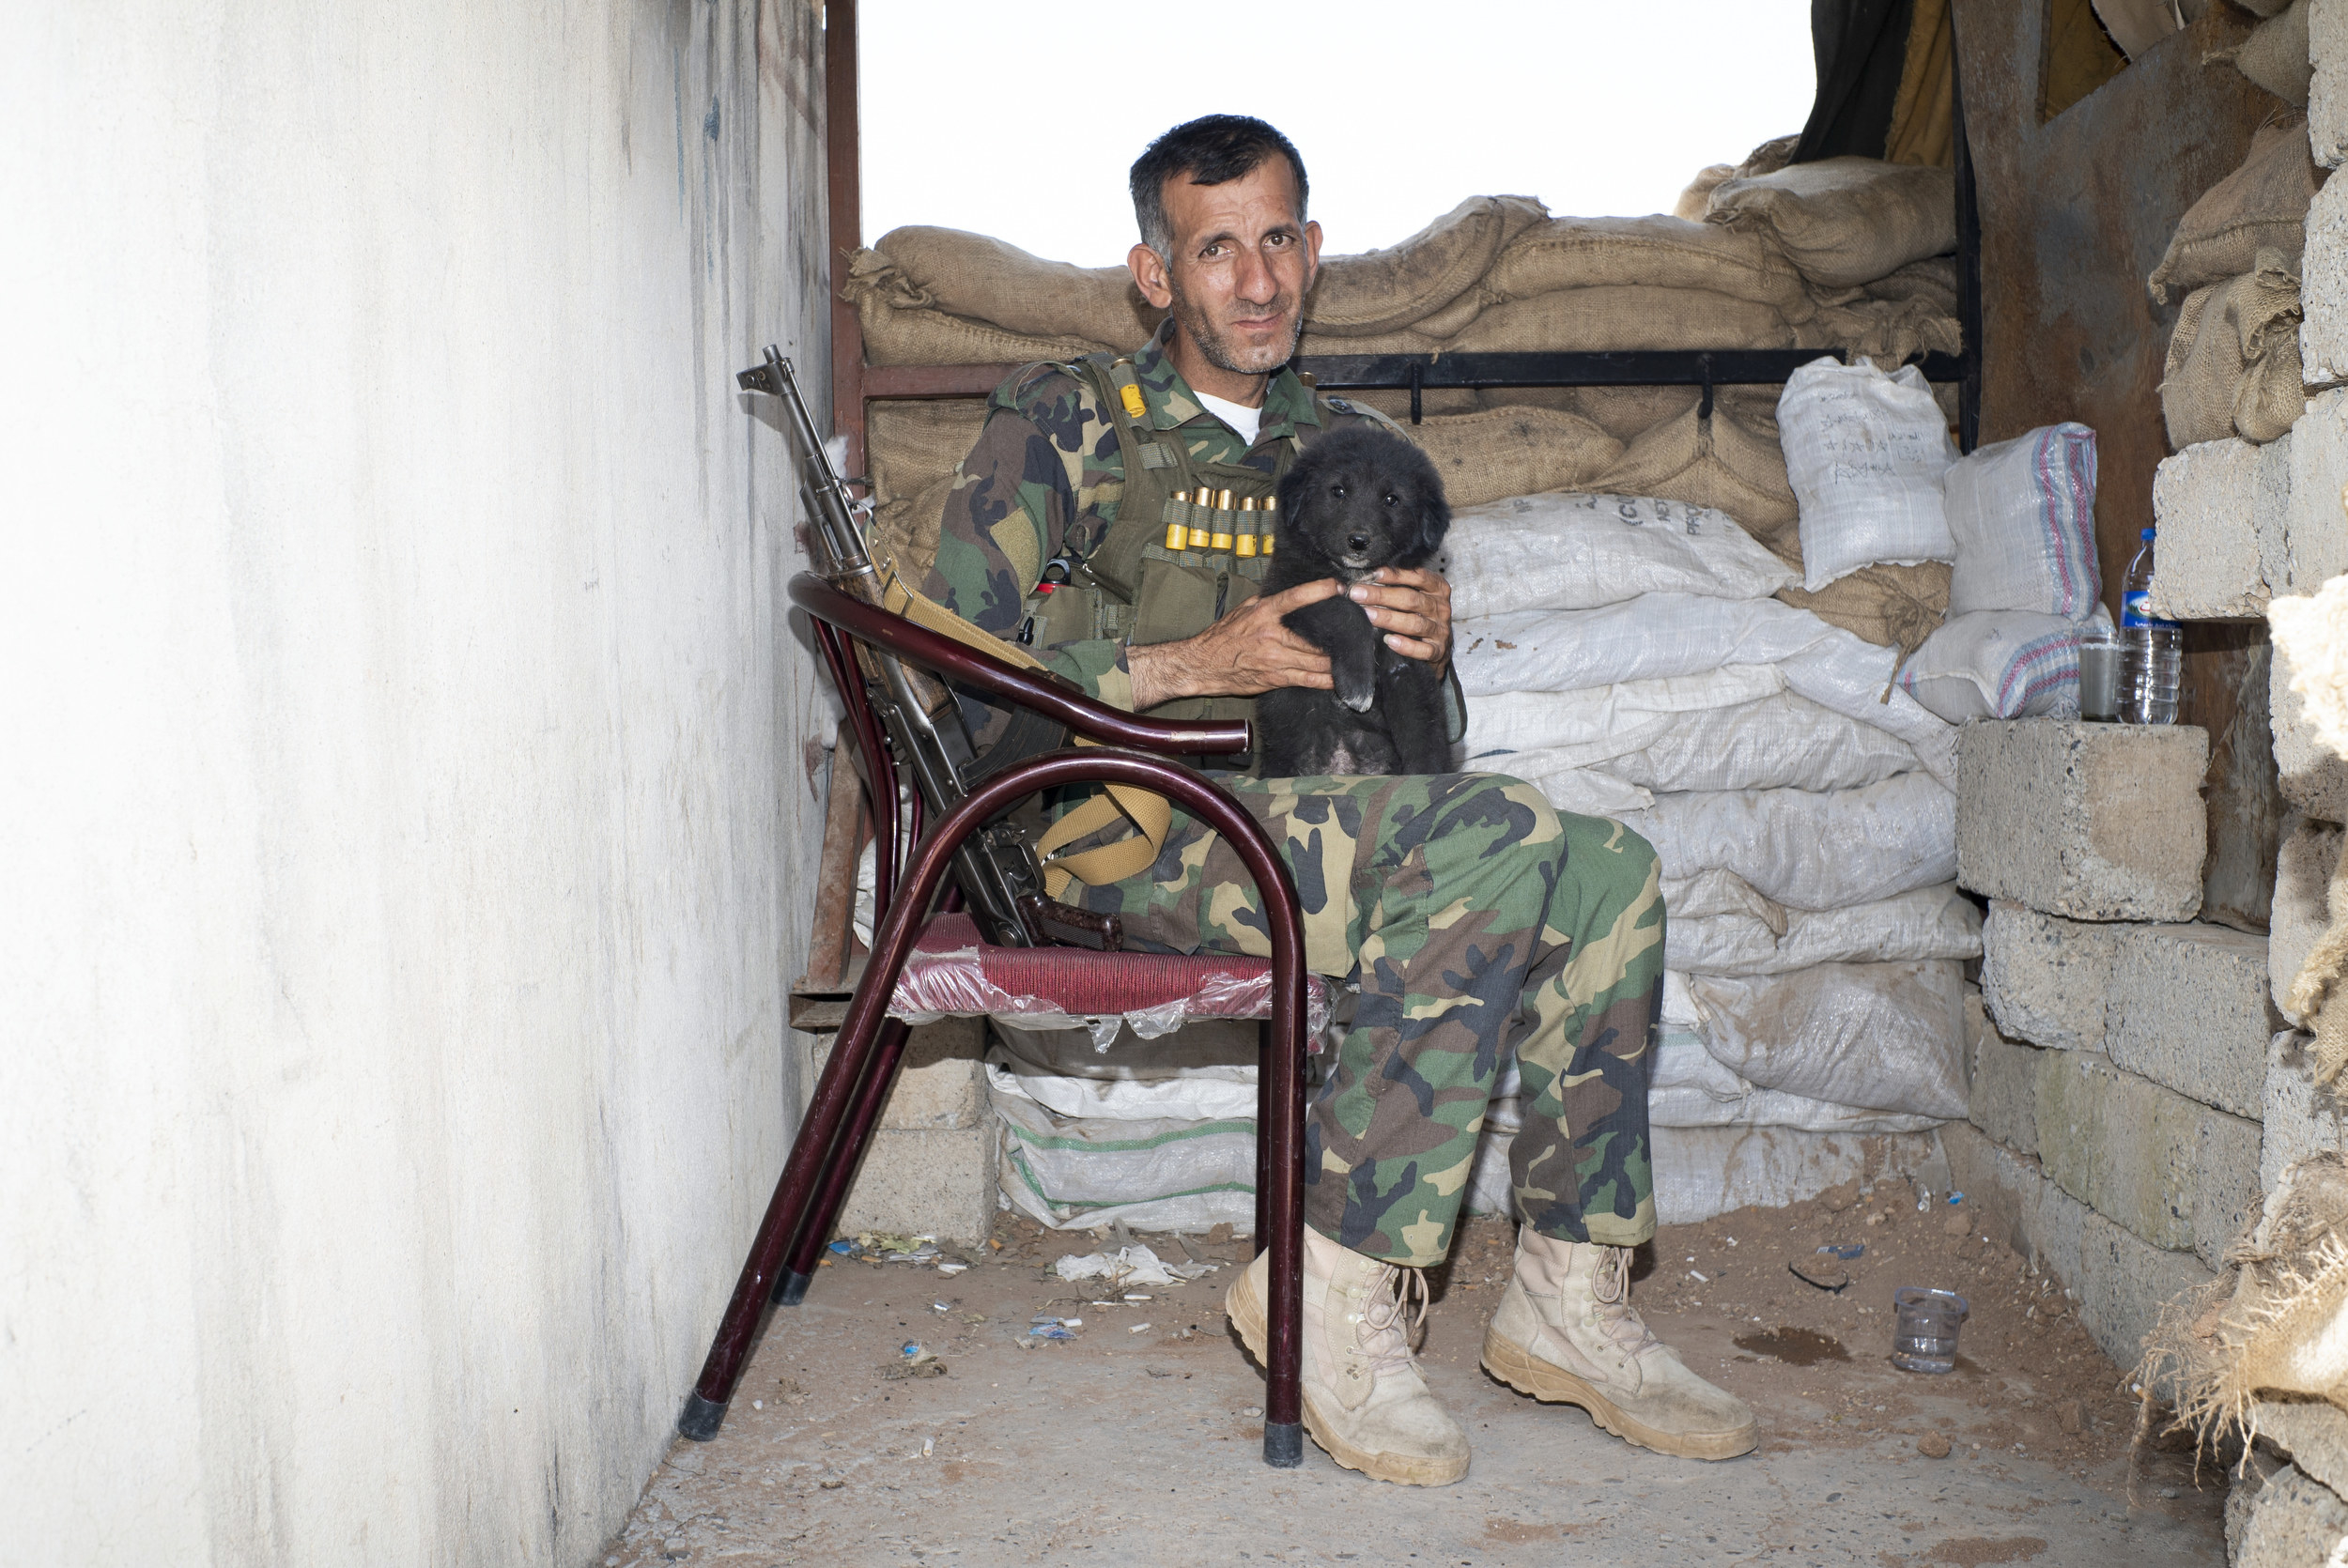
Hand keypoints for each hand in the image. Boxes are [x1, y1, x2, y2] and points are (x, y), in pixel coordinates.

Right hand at [1126, 578, 1342, 709]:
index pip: (1295, 598)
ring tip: (1357, 654)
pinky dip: (1328, 680)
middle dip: (1339, 635)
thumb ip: (1269, 602)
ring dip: (1338, 660)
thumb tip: (1291, 592)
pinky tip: (1342, 678)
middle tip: (1359, 629)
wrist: (1203, 665)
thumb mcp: (1244, 610)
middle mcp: (1272, 637)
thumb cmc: (1223, 636)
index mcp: (1263, 614)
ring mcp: (1276, 660)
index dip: (1319, 590)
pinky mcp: (1276, 679)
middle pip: (1316, 638)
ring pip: (1317, 662)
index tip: (1338, 586)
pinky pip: (1309, 680)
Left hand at [1348, 566, 1451, 668]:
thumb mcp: (1414, 595)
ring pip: (1414, 624)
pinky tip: (1389, 640)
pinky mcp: (1437, 651)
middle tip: (1358, 594)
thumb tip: (1358, 581)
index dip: (1395, 575)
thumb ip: (1394, 586)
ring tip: (1368, 615)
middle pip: (1411, 599)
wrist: (1439, 647)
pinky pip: (1423, 650)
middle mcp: (1441, 608)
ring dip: (1389, 618)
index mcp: (1438, 589)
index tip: (1373, 574)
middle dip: (1381, 596)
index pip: (1418, 577)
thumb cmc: (1421, 614)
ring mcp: (1440, 630)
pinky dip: (1406, 646)